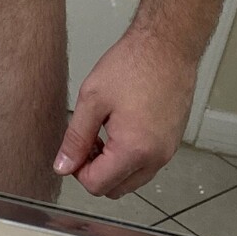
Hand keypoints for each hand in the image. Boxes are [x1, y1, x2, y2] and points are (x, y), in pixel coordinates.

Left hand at [53, 26, 199, 197]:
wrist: (168, 46)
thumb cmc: (133, 65)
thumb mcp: (92, 99)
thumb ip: (75, 138)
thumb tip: (63, 166)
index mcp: (134, 150)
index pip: (97, 185)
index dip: (78, 171)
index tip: (74, 149)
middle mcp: (155, 158)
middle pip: (116, 189)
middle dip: (96, 172)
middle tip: (87, 142)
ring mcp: (168, 152)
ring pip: (132, 180)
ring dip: (113, 167)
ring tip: (104, 133)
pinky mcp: (173, 142)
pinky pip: (147, 165)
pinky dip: (130, 158)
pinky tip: (121, 129)